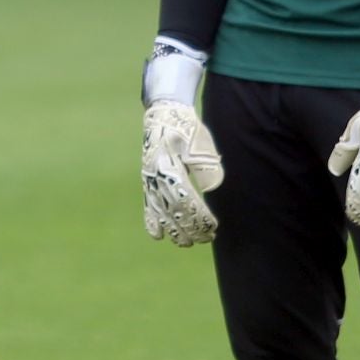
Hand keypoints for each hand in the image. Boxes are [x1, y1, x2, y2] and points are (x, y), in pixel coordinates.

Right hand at [142, 101, 223, 245]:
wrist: (163, 116)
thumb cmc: (186, 129)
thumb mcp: (199, 144)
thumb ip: (205, 166)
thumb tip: (211, 189)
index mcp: (170, 170)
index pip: (185, 202)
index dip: (199, 218)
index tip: (213, 227)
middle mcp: (156, 179)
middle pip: (173, 212)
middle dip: (190, 229)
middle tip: (206, 239)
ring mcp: (149, 182)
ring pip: (160, 213)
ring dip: (174, 231)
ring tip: (187, 243)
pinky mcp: (147, 182)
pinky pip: (147, 206)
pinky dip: (151, 222)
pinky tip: (157, 236)